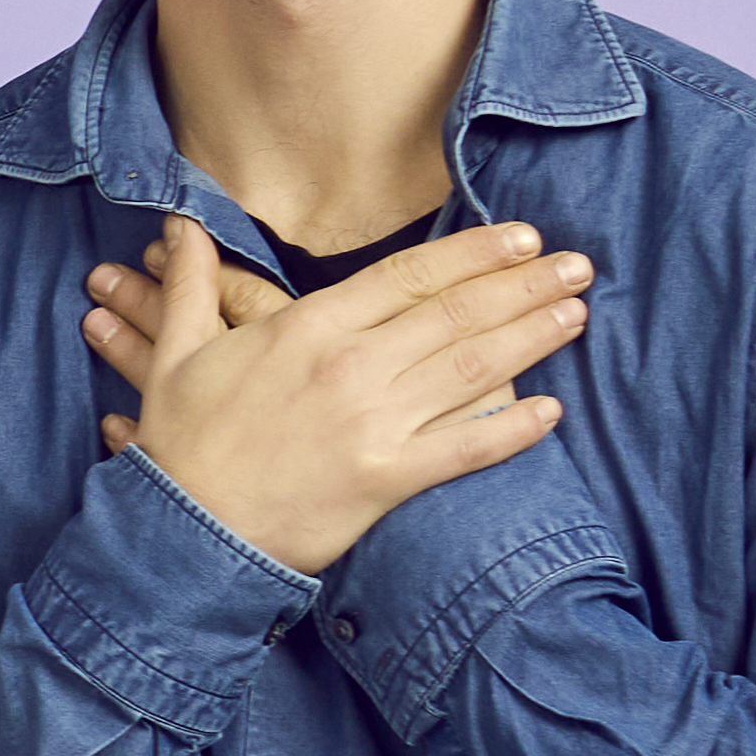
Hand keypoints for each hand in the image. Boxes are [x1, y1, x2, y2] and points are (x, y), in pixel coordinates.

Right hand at [98, 207, 590, 576]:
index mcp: (307, 327)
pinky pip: (464, 449)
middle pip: (455, 314)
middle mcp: (351, 367)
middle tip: (579, 265)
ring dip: (532, 337)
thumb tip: (181, 222)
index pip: (408, 275)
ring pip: (472, 370)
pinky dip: (513, 430)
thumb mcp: (177, 353)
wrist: (183, 533)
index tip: (521, 237)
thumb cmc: (181, 444)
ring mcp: (373, 424)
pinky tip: (552, 411)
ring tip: (578, 314)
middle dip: (524, 284)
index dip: (472, 253)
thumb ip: (191, 283)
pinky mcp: (385, 480)